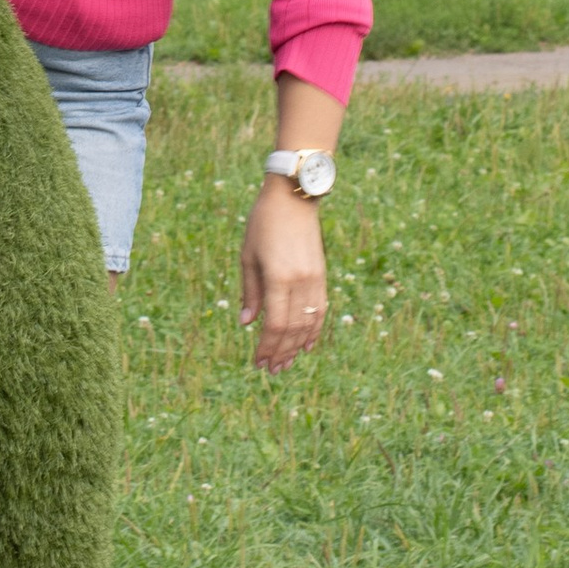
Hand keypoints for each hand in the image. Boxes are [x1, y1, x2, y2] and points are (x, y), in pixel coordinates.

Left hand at [239, 181, 327, 372]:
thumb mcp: (248, 255)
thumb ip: (250, 291)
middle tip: (271, 370)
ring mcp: (315, 279)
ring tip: (286, 363)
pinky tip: (307, 344)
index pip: (275, 324)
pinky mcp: (322, 275)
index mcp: (279, 277)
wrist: (294, 197)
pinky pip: (320, 310)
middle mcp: (300, 282)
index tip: (258, 362)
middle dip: (281, 352)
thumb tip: (246, 323)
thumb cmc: (263, 223)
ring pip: (308, 323)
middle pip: (292, 328)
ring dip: (297, 346)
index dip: (267, 347)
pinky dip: (314, 329)